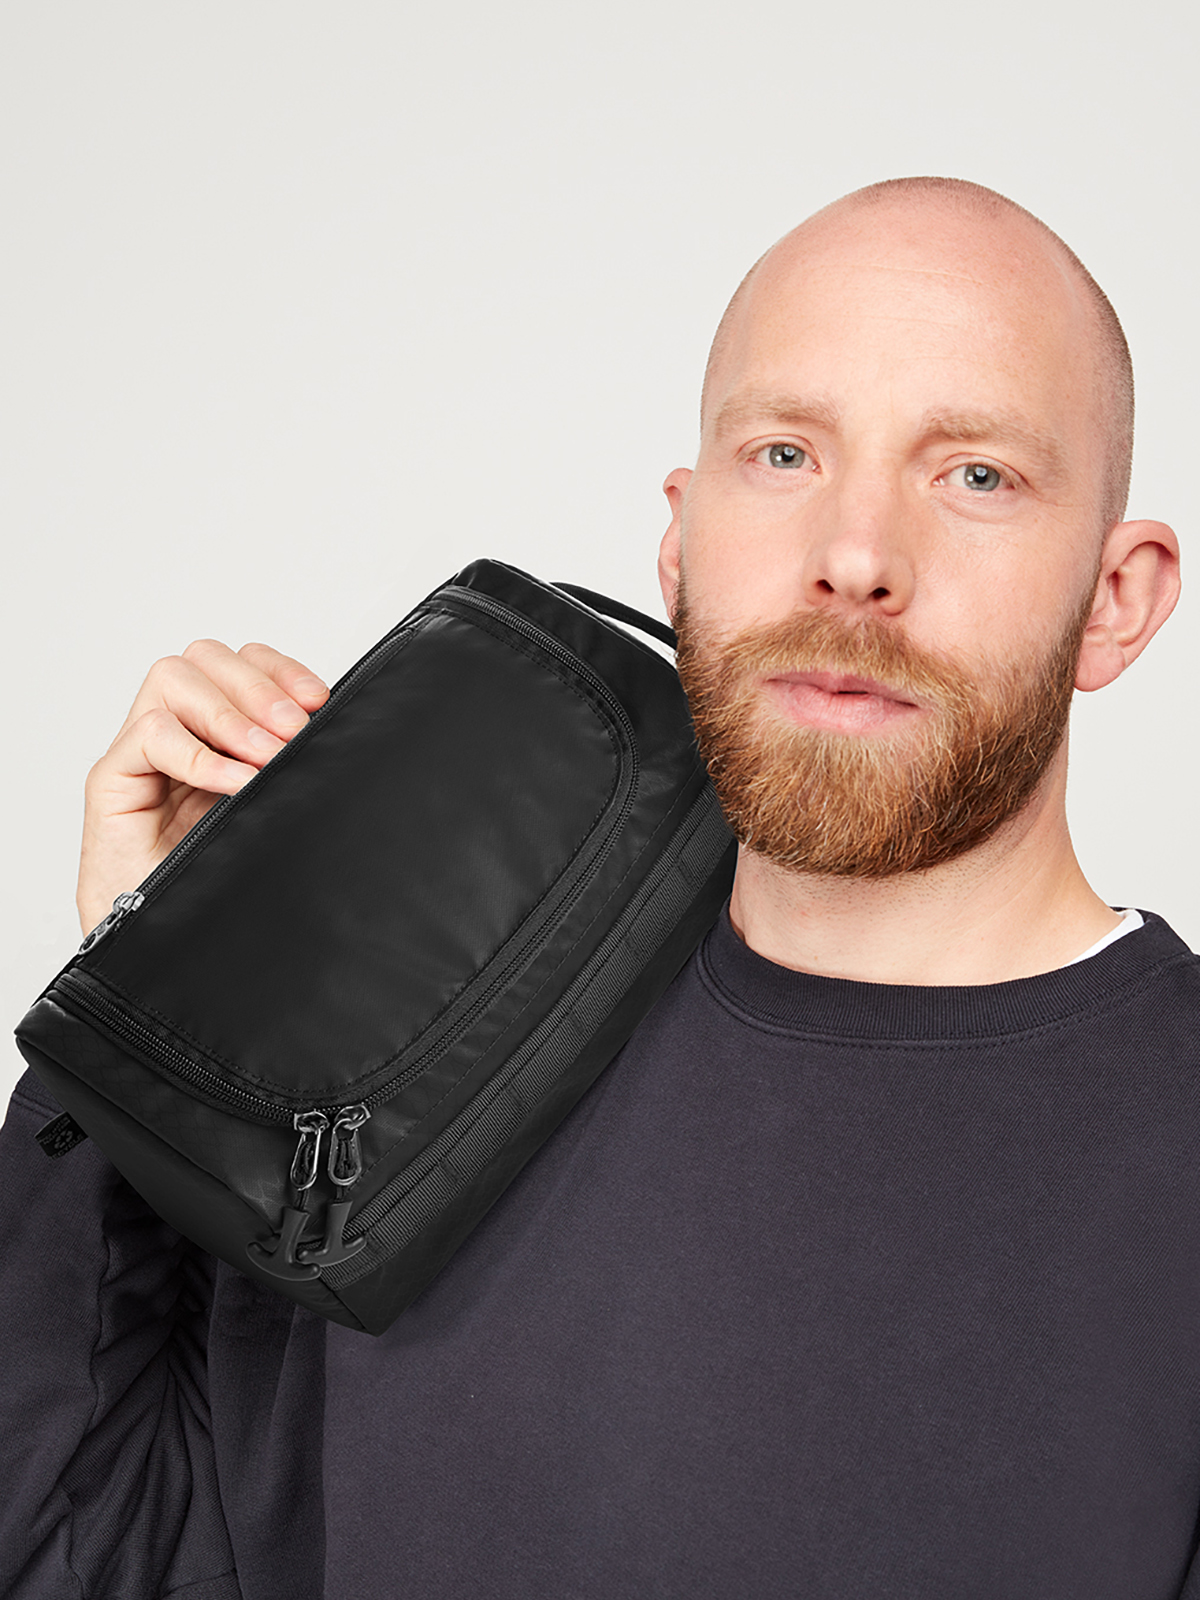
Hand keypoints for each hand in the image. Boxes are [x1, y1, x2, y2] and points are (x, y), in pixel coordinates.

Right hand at [77, 639, 329, 935]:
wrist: (164, 951)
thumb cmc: (217, 885)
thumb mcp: (273, 814)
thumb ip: (294, 772)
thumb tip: (344, 735)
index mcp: (222, 734)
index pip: (245, 663)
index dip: (282, 670)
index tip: (320, 701)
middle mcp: (182, 733)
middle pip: (206, 657)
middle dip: (259, 686)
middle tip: (292, 732)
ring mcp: (144, 754)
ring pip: (173, 679)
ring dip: (227, 711)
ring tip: (263, 758)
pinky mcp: (113, 781)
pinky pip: (148, 736)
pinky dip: (196, 753)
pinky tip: (232, 782)